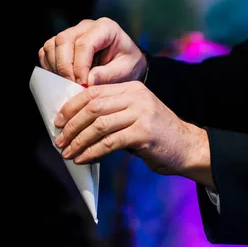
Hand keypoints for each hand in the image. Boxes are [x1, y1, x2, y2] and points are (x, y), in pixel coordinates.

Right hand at [38, 17, 147, 85]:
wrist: (127, 63)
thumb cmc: (129, 64)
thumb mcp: (126, 71)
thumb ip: (108, 75)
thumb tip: (88, 81)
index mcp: (105, 28)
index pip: (84, 44)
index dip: (80, 66)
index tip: (83, 84)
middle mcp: (86, 27)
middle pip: (64, 40)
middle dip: (65, 66)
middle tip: (73, 86)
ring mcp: (73, 33)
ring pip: (52, 45)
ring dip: (56, 67)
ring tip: (68, 85)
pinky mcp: (63, 44)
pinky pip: (47, 52)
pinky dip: (50, 67)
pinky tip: (62, 80)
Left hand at [53, 81, 215, 188]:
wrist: (189, 147)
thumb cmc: (158, 135)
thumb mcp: (136, 116)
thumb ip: (113, 113)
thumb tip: (76, 124)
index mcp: (132, 88)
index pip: (93, 92)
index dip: (71, 106)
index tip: (58, 121)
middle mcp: (137, 96)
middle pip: (93, 107)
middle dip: (71, 125)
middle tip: (59, 141)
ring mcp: (142, 113)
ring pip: (99, 125)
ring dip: (79, 141)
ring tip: (68, 153)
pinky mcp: (144, 133)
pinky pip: (109, 142)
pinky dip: (92, 152)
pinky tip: (83, 159)